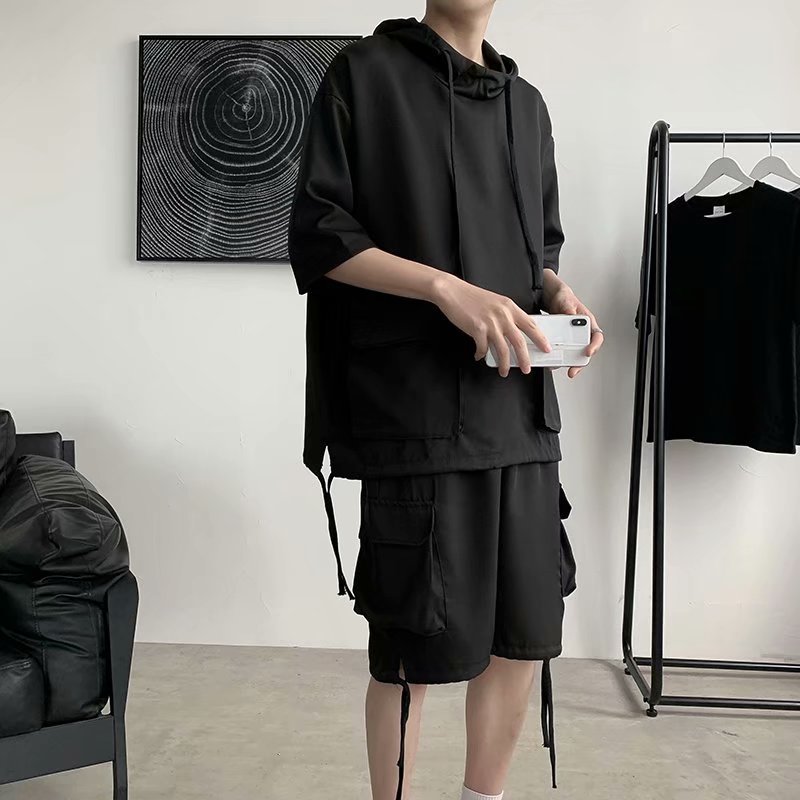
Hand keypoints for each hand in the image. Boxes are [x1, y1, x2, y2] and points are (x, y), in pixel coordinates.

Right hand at [431, 274, 550, 376]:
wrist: (452, 291)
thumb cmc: (471, 297)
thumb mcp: (495, 303)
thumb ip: (506, 316)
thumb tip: (512, 333)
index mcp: (510, 307)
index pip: (531, 325)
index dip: (540, 338)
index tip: (546, 347)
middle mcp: (503, 315)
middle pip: (519, 341)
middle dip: (525, 358)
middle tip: (526, 368)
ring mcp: (490, 323)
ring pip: (503, 349)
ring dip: (504, 363)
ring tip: (504, 371)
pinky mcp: (477, 329)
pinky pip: (483, 348)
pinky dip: (482, 354)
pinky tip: (479, 355)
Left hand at [543, 274, 603, 378]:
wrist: (553, 298)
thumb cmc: (564, 298)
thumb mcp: (567, 301)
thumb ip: (569, 309)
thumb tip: (571, 316)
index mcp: (588, 323)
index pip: (597, 336)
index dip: (595, 346)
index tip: (588, 352)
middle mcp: (582, 332)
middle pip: (585, 351)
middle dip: (580, 362)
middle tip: (573, 370)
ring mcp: (572, 338)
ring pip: (573, 353)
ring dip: (568, 362)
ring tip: (559, 367)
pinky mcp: (562, 340)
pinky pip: (562, 351)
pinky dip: (557, 357)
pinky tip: (551, 360)